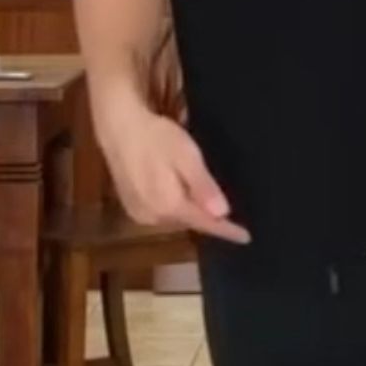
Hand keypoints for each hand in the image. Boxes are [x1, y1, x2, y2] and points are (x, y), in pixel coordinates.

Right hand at [99, 103, 250, 243]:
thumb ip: (203, 187)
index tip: (246, 238)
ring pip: (175, 218)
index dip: (227, 230)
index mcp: (170, 206)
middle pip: (190, 222)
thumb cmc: (156, 137)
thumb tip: (223, 213)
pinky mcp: (131, 207)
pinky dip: (172, 207)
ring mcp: (139, 214)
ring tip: (199, 196)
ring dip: (189, 210)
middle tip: (224, 205)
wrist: (118, 127)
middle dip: (206, 216)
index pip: (206, 224)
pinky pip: (160, 214)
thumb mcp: (187, 157)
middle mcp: (154, 217)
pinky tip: (175, 191)